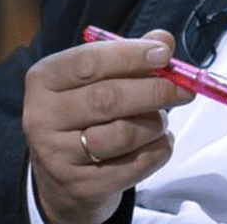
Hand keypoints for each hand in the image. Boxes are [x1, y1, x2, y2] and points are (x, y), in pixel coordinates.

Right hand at [23, 30, 193, 223]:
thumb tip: (163, 39)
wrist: (61, 182)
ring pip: (123, 134)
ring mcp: (58, 155)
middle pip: (107, 98)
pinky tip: (158, 143)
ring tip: (161, 120)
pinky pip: (135, 165)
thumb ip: (128, 58)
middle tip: (184, 89)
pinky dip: (158, 151)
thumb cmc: (83, 118)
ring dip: (155, 124)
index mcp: (43, 80)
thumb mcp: (95, 81)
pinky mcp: (81, 187)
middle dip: (154, 91)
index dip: (129, 55)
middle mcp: (42, 116)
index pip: (88, 62)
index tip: (164, 54)